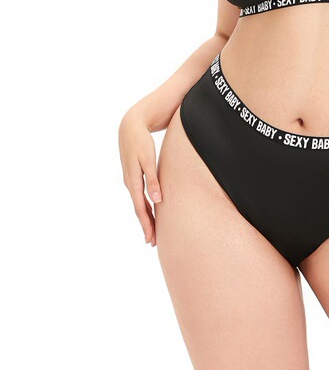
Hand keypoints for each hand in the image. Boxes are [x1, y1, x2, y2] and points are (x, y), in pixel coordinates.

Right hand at [119, 110, 161, 246]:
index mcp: (133, 181)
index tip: (151, 239)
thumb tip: (157, 200)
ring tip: (152, 230)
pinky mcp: (133, 175)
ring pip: (139, 203)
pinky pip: (139, 195)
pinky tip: (149, 209)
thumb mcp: (147, 159)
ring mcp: (130, 179)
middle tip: (152, 242)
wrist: (129, 126)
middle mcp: (130, 183)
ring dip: (145, 217)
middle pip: (139, 209)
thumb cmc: (141, 141)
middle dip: (146, 225)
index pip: (141, 208)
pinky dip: (144, 205)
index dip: (147, 225)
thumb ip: (152, 180)